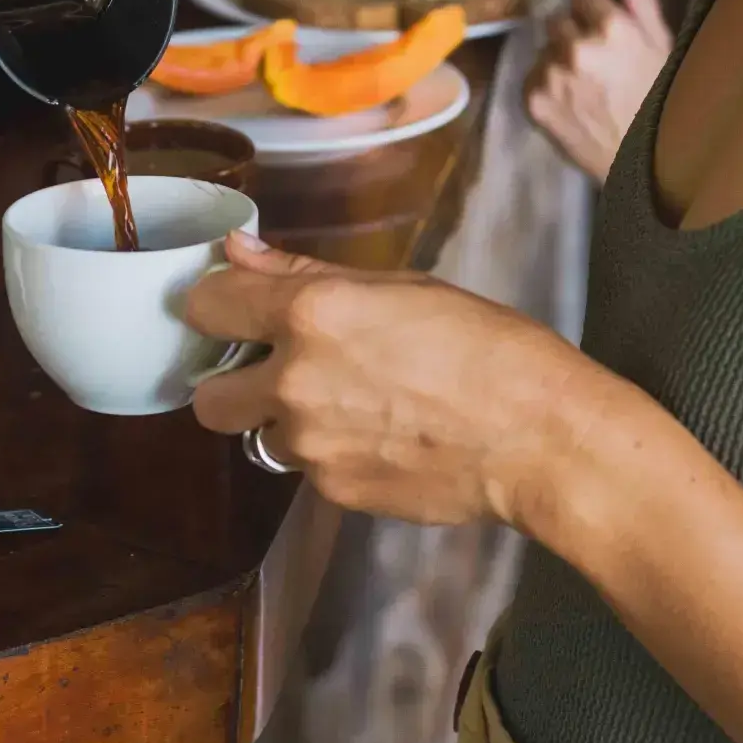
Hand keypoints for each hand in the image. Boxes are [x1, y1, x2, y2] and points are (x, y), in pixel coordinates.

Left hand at [184, 232, 601, 526]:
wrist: (538, 437)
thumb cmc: (487, 347)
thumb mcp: (398, 286)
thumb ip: (303, 272)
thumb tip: (240, 251)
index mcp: (310, 315)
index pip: (204, 305)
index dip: (214, 305)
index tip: (230, 307)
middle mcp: (295, 383)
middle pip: (208, 398)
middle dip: (231, 385)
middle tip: (274, 371)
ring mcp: (311, 446)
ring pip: (258, 438)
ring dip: (284, 424)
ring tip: (348, 407)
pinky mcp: (334, 491)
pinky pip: (306, 471)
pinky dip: (329, 455)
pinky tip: (381, 437)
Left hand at [525, 0, 673, 182]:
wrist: (644, 163)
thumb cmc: (662, 100)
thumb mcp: (660, 43)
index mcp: (612, 27)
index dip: (594, 13)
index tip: (605, 32)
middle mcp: (576, 47)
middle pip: (557, 20)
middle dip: (574, 35)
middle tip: (597, 64)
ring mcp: (551, 75)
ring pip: (544, 49)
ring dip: (558, 61)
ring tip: (587, 88)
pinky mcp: (532, 101)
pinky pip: (531, 76)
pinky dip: (547, 86)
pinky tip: (572, 103)